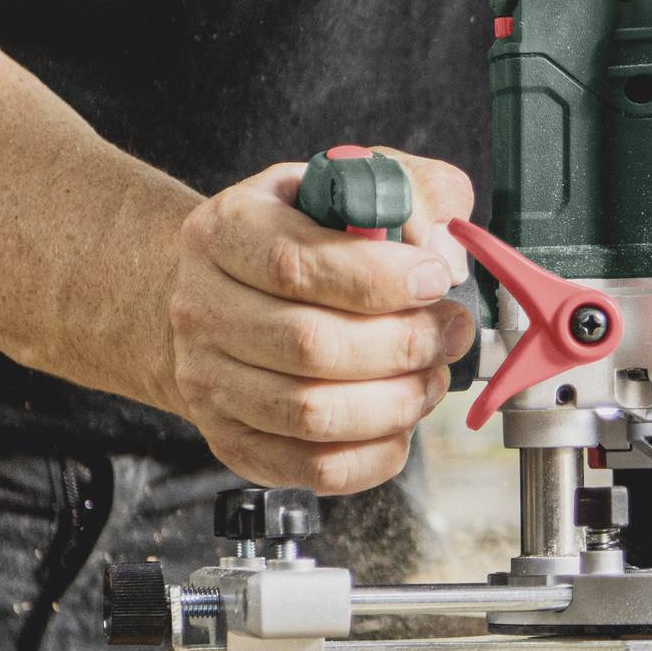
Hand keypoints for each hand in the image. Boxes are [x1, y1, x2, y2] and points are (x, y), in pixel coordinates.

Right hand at [165, 151, 478, 492]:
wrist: (224, 291)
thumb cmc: (301, 234)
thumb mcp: (352, 181)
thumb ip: (411, 192)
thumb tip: (445, 251)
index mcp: (225, 231)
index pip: (295, 265)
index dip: (377, 279)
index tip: (435, 279)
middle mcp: (203, 308)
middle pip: (308, 345)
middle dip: (403, 344)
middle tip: (448, 332)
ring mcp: (209, 381)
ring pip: (312, 413)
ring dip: (396, 401)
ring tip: (430, 375)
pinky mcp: (233, 440)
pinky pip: (313, 469)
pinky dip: (375, 454)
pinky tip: (401, 421)